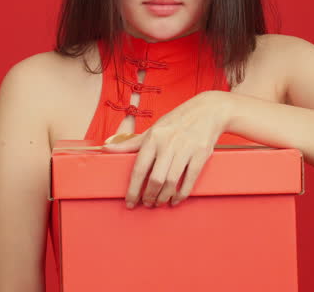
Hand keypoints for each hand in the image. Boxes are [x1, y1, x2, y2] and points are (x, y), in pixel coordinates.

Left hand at [102, 90, 232, 208]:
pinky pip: (190, 180)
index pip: (139, 169)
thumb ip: (131, 143)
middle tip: (147, 203)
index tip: (130, 202)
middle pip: (155, 179)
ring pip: (172, 182)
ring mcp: (186, 149)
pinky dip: (182, 194)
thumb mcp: (153, 129)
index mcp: (153, 138)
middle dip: (149, 196)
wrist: (207, 110)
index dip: (133, 189)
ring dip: (164, 197)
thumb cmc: (176, 121)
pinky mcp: (201, 154)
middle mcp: (168, 144)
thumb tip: (106, 147)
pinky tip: (176, 199)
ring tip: (160, 202)